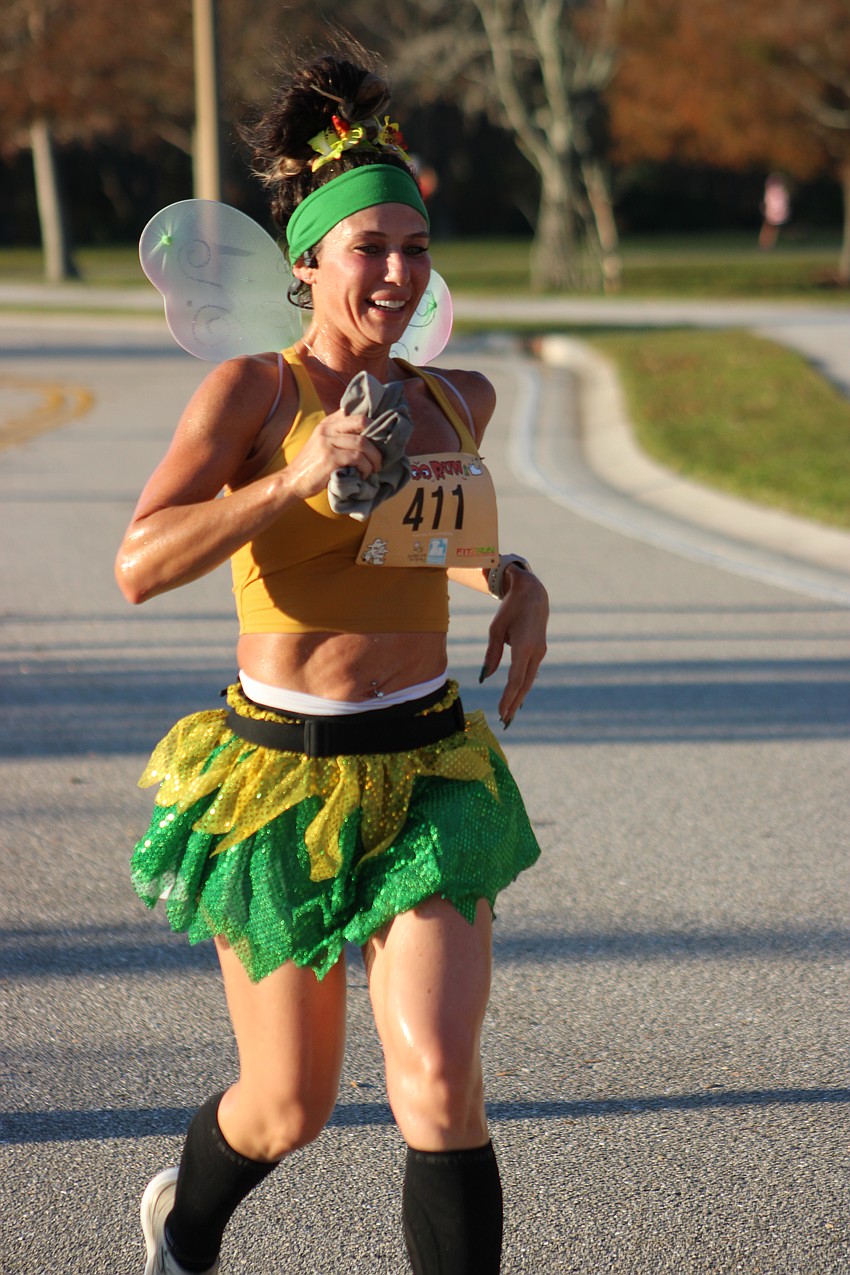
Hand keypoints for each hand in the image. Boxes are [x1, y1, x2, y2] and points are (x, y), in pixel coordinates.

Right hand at [283, 411, 382, 500]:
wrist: (292, 481)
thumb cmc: (313, 465)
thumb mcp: (323, 443)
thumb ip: (339, 435)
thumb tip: (367, 435)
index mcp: (327, 423)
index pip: (354, 412)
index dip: (371, 422)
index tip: (379, 437)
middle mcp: (327, 429)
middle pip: (362, 422)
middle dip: (377, 439)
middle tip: (379, 455)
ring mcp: (327, 442)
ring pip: (363, 443)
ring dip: (374, 458)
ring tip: (374, 468)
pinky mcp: (330, 458)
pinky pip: (357, 458)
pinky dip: (365, 468)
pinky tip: (363, 475)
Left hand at [479, 566, 548, 726]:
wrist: (534, 594)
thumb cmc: (511, 609)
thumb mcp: (496, 629)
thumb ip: (491, 654)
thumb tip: (486, 677)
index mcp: (524, 645)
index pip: (516, 678)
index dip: (508, 697)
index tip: (501, 712)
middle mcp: (536, 651)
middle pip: (524, 684)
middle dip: (514, 703)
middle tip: (505, 722)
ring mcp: (540, 652)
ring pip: (528, 680)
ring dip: (519, 697)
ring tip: (509, 715)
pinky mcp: (539, 651)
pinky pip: (530, 673)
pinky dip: (522, 686)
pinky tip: (516, 698)